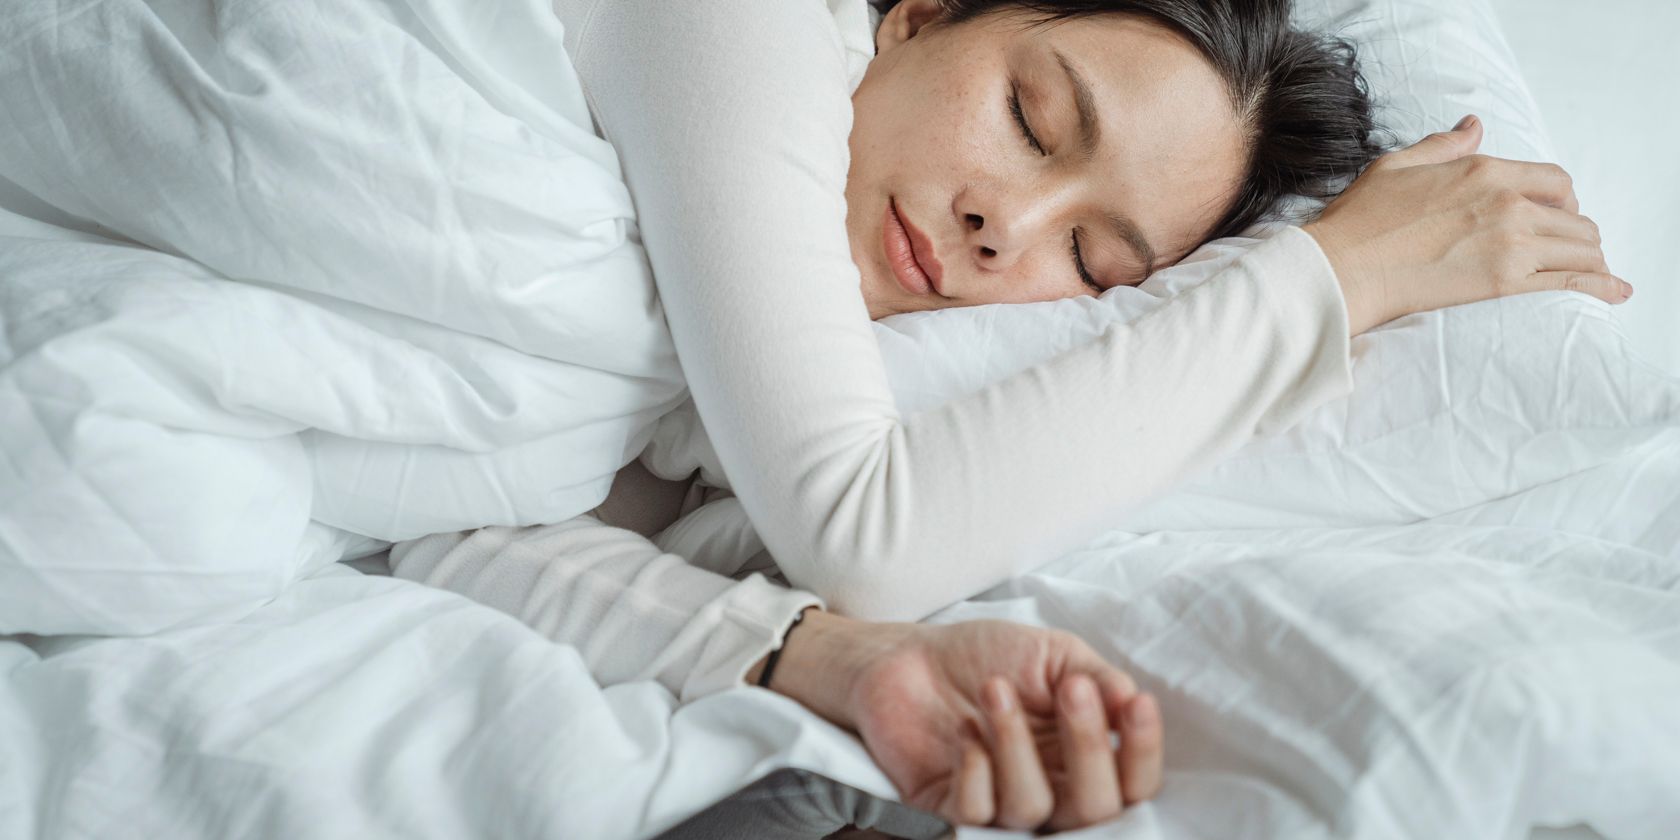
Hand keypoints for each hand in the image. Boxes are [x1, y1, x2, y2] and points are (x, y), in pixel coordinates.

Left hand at [755, 610, 1162, 831]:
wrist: (908, 655)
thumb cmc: (986, 656)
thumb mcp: (1054, 654)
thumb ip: (1099, 679)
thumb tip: (1132, 702)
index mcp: (1082, 757)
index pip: (1132, 782)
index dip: (1142, 752)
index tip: (1135, 703)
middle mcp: (1049, 789)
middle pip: (1094, 809)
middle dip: (1089, 747)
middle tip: (1070, 689)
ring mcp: (1000, 804)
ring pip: (1032, 808)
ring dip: (1016, 743)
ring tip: (995, 688)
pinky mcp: (949, 809)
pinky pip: (976, 814)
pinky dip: (974, 770)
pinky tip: (965, 730)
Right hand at [1303, 115, 1628, 335]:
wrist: (1344, 269)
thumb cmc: (1360, 220)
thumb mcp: (1398, 165)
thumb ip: (1443, 146)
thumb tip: (1472, 128)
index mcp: (1484, 170)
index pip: (1554, 180)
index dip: (1563, 198)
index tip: (1557, 213)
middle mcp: (1507, 202)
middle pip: (1574, 216)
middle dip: (1576, 233)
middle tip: (1566, 249)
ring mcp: (1510, 242)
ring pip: (1581, 248)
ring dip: (1589, 259)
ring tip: (1589, 272)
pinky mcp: (1504, 282)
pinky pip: (1571, 281)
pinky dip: (1599, 286)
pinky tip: (1614, 292)